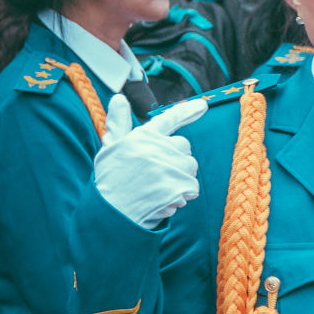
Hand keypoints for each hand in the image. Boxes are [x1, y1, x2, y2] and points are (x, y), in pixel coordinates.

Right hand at [94, 94, 207, 229]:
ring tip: (159, 190)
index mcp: (141, 137)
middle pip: (184, 147)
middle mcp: (155, 148)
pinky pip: (192, 188)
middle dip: (177, 160)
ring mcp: (167, 167)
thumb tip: (119, 98)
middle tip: (157, 176)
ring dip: (181, 180)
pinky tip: (165, 201)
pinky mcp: (176, 186)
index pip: (168, 119)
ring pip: (190, 167)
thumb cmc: (109, 182)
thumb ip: (118, 124)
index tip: (203, 105)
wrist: (110, 215)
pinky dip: (183, 196)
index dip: (187, 111)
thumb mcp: (110, 150)